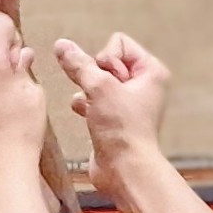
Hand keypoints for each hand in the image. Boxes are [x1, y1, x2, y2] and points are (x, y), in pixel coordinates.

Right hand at [53, 34, 172, 195]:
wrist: (124, 169)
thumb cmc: (123, 130)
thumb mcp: (99, 88)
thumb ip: (79, 64)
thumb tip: (62, 46)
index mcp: (151, 71)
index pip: (118, 43)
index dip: (106, 60)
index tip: (109, 82)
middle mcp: (142, 84)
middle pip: (105, 61)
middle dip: (95, 76)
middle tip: (102, 97)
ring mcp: (127, 102)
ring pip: (97, 81)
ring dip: (88, 91)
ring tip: (94, 108)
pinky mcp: (113, 117)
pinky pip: (92, 99)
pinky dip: (85, 104)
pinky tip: (84, 114)